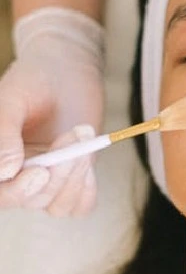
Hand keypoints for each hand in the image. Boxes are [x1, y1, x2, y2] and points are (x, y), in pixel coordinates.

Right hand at [0, 7, 104, 214]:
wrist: (67, 68)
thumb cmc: (34, 79)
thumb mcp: (13, 98)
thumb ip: (4, 132)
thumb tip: (5, 172)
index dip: (16, 191)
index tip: (41, 173)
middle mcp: (16, 175)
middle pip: (29, 199)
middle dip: (56, 175)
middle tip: (73, 136)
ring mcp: (45, 179)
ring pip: (56, 204)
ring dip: (75, 174)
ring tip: (83, 132)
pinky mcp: (72, 178)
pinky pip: (79, 205)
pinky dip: (87, 189)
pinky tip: (88, 158)